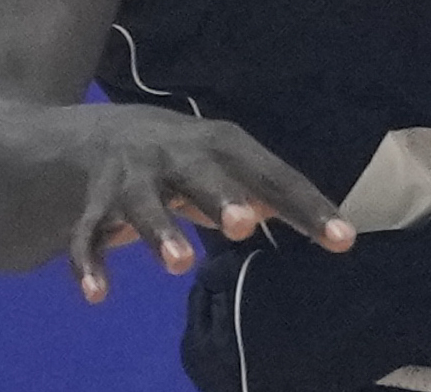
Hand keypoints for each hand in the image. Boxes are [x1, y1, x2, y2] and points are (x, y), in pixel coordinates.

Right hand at [50, 104, 352, 302]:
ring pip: (143, 202)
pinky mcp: (93, 203)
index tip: (341, 239)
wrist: (97, 135)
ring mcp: (131, 177)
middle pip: (200, 174)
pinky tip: (98, 295)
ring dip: (161, 232)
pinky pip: (88, 234)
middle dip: (220, 197)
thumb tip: (334, 228)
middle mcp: (175, 154)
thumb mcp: (226, 166)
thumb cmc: (184, 160)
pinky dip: (90, 262)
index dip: (306, 207)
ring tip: (180, 265)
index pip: (271, 176)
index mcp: (220, 145)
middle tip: (244, 226)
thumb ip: (270, 196)